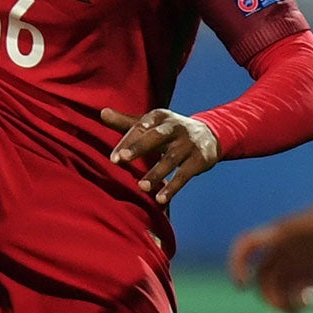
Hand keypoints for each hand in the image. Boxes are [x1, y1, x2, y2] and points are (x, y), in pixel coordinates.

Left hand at [101, 107, 218, 203]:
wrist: (210, 134)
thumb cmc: (170, 131)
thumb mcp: (151, 123)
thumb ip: (126, 122)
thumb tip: (102, 112)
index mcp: (160, 117)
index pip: (141, 127)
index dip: (127, 141)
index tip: (114, 158)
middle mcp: (175, 127)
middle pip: (157, 136)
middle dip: (140, 147)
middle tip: (123, 159)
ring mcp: (188, 144)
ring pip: (171, 159)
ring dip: (156, 173)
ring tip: (142, 187)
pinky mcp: (199, 160)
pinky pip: (184, 175)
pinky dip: (173, 187)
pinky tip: (160, 199)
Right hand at [228, 203, 312, 312]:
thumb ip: (304, 228)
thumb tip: (280, 232)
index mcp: (284, 232)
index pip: (248, 245)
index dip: (237, 264)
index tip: (243, 287)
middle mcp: (289, 244)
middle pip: (264, 275)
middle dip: (270, 295)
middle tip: (289, 309)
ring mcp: (304, 254)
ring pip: (282, 283)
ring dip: (286, 299)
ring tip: (304, 307)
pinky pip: (300, 283)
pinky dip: (300, 295)